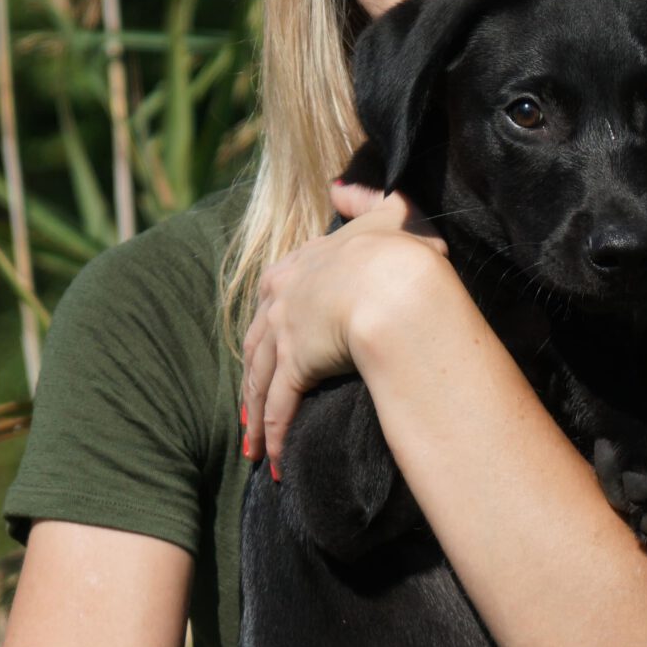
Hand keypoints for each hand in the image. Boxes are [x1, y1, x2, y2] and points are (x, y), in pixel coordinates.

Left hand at [239, 180, 449, 477]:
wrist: (394, 284)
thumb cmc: (399, 252)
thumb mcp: (388, 211)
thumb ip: (364, 198)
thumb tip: (341, 186)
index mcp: (301, 263)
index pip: (275, 299)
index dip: (271, 327)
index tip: (267, 349)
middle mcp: (282, 297)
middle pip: (256, 344)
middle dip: (251, 379)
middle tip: (247, 410)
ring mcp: (285, 332)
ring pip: (259, 380)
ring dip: (255, 416)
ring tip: (253, 446)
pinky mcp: (294, 365)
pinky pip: (279, 407)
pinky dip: (274, 434)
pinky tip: (275, 460)